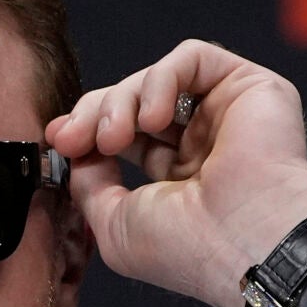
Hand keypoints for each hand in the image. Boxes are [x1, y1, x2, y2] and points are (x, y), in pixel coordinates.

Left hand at [47, 40, 306, 306]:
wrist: (245, 244)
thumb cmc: (186, 248)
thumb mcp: (113, 222)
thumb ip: (88, 181)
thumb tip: (76, 149)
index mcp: (176, 178)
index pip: (122, 135)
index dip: (85, 130)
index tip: (57, 140)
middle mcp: (202, 144)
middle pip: (132, 102)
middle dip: (94, 113)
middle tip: (74, 139)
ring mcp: (226, 114)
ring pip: (156, 79)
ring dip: (121, 102)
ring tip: (114, 138)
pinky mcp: (249, 86)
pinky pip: (190, 58)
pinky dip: (160, 80)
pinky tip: (153, 118)